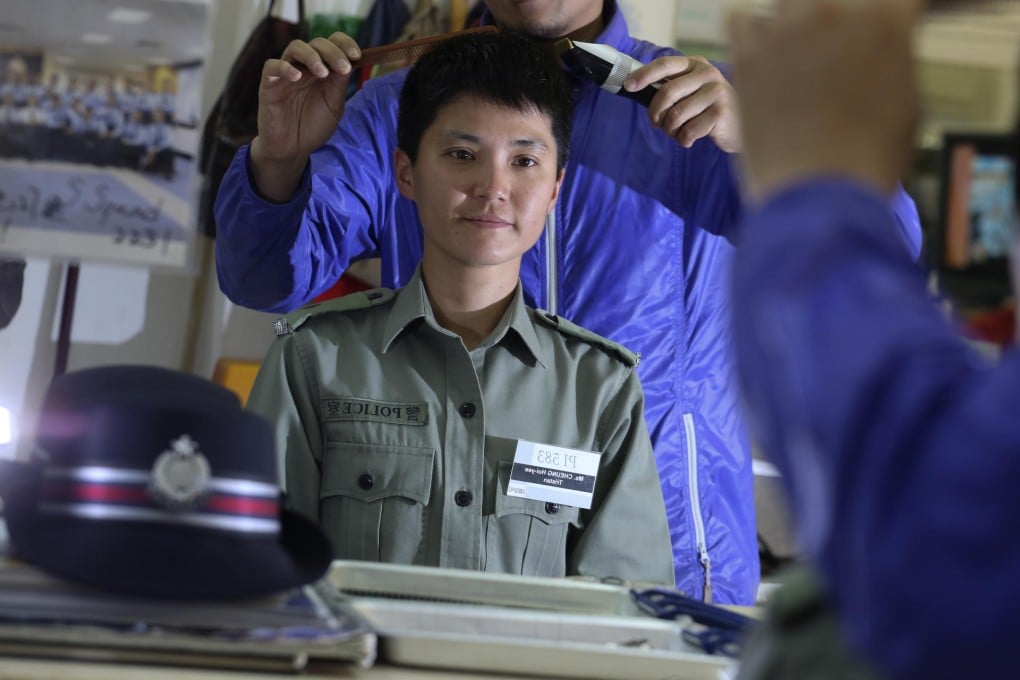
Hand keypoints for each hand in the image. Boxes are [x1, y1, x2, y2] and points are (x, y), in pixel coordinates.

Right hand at [250, 32, 361, 200]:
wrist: (293, 149)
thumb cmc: (313, 126)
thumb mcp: (333, 105)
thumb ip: (339, 84)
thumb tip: (350, 61)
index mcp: (323, 69)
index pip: (332, 44)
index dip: (345, 43)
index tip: (357, 55)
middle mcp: (305, 67)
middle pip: (317, 44)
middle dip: (333, 52)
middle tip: (343, 67)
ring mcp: (286, 74)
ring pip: (295, 48)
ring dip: (312, 56)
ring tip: (322, 73)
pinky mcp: (269, 85)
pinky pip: (271, 66)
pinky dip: (284, 67)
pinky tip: (296, 77)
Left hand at [624, 55, 741, 152]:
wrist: (743, 125)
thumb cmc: (709, 109)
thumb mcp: (692, 92)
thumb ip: (671, 89)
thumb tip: (637, 90)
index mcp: (696, 64)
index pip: (665, 64)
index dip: (644, 75)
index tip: (628, 86)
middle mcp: (707, 74)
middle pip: (666, 93)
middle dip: (655, 113)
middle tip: (657, 124)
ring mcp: (716, 92)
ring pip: (676, 115)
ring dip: (670, 130)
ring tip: (676, 132)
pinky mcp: (721, 113)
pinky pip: (688, 131)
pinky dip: (683, 140)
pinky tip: (689, 139)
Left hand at [727, 0, 922, 201]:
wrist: (818, 194)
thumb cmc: (868, 160)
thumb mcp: (906, 106)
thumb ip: (892, 62)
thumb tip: (882, 54)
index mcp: (887, 18)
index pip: (888, 2)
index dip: (885, 21)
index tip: (866, 49)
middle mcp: (836, 10)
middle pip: (829, 0)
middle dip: (833, 25)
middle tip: (828, 59)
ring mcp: (788, 30)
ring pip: (786, 4)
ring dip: (793, 26)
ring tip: (796, 60)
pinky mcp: (748, 55)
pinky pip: (739, 20)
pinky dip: (749, 35)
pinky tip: (759, 58)